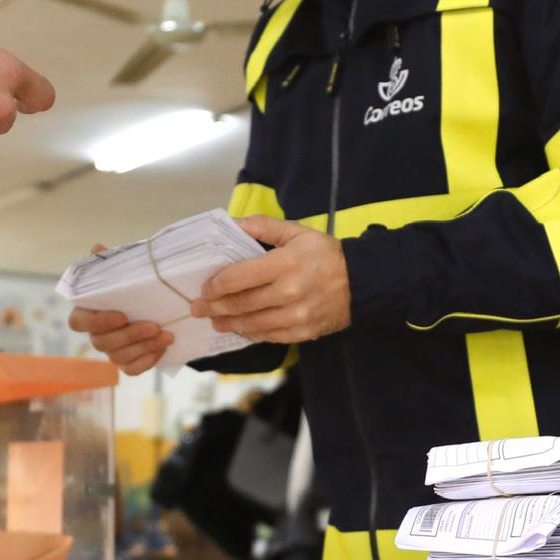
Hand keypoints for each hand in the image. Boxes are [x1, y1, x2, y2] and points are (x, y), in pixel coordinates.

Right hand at [67, 243, 172, 375]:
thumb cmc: (131, 287)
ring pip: (120, 357)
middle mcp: (96, 335)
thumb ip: (108, 263)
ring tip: (167, 335)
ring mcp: (111, 351)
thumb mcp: (122, 272)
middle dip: (130, 336)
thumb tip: (97, 247)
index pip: (78, 323)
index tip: (121, 316)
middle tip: (154, 325)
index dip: (97, 322)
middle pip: (103, 343)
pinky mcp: (127, 363)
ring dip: (144, 347)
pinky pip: (133, 369)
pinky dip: (148, 361)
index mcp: (87, 313)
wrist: (153, 304)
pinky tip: (163, 348)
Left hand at [192, 216, 348, 344]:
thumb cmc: (324, 254)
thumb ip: (261, 226)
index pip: (237, 278)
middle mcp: (289, 293)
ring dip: (229, 323)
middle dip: (214, 307)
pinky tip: (241, 327)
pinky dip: (251, 333)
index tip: (206, 287)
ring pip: (251, 324)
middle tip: (199, 308)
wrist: (361, 282)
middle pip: (240, 304)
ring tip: (215, 321)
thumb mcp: (295, 231)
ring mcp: (296, 317)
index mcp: (284, 264)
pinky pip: (269, 336)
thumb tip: (229, 223)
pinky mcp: (303, 333)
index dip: (216, 285)